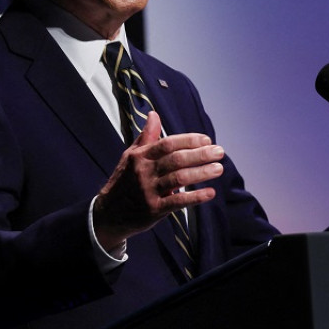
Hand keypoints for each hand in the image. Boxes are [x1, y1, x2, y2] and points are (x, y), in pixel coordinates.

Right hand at [92, 111, 224, 250]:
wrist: (109, 213)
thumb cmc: (124, 181)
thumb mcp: (130, 156)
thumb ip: (146, 137)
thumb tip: (154, 114)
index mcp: (140, 156)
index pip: (168, 143)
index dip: (189, 140)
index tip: (206, 139)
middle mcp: (144, 172)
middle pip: (176, 159)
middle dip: (200, 154)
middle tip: (220, 152)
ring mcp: (149, 191)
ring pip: (179, 178)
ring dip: (201, 173)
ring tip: (219, 169)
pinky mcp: (154, 209)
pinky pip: (177, 202)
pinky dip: (195, 197)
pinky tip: (210, 193)